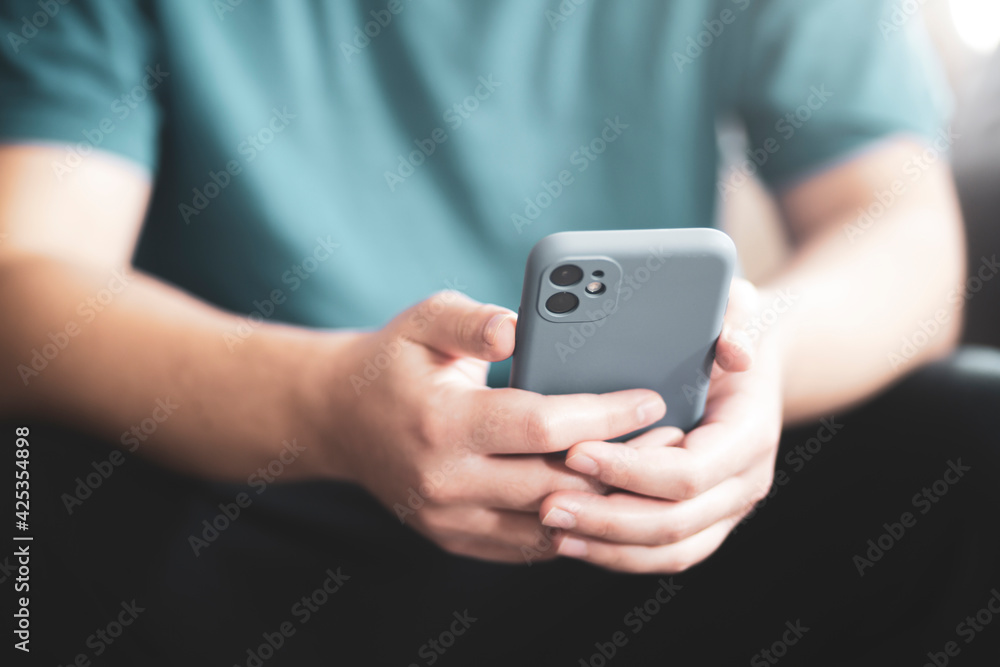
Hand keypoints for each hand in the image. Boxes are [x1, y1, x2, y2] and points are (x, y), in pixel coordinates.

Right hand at [323, 291, 666, 562]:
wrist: (339, 419)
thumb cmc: (393, 361)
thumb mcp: (424, 321)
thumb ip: (473, 318)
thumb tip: (518, 325)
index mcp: (441, 423)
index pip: (542, 425)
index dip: (604, 414)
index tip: (651, 399)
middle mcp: (445, 482)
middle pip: (556, 484)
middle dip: (621, 463)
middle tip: (670, 438)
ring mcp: (449, 520)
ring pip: (550, 524)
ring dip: (604, 500)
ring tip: (648, 468)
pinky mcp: (455, 540)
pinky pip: (530, 544)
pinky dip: (572, 521)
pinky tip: (603, 493)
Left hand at [538, 279, 783, 572]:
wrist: (748, 378)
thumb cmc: (725, 343)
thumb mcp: (732, 319)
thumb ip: (733, 321)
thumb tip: (734, 347)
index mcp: (749, 436)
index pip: (689, 472)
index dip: (631, 469)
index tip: (576, 453)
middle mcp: (744, 483)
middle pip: (674, 522)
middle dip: (608, 517)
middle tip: (548, 503)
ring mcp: (726, 511)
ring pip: (669, 551)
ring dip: (607, 546)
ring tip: (551, 529)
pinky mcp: (703, 527)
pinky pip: (662, 556)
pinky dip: (616, 555)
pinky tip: (568, 541)